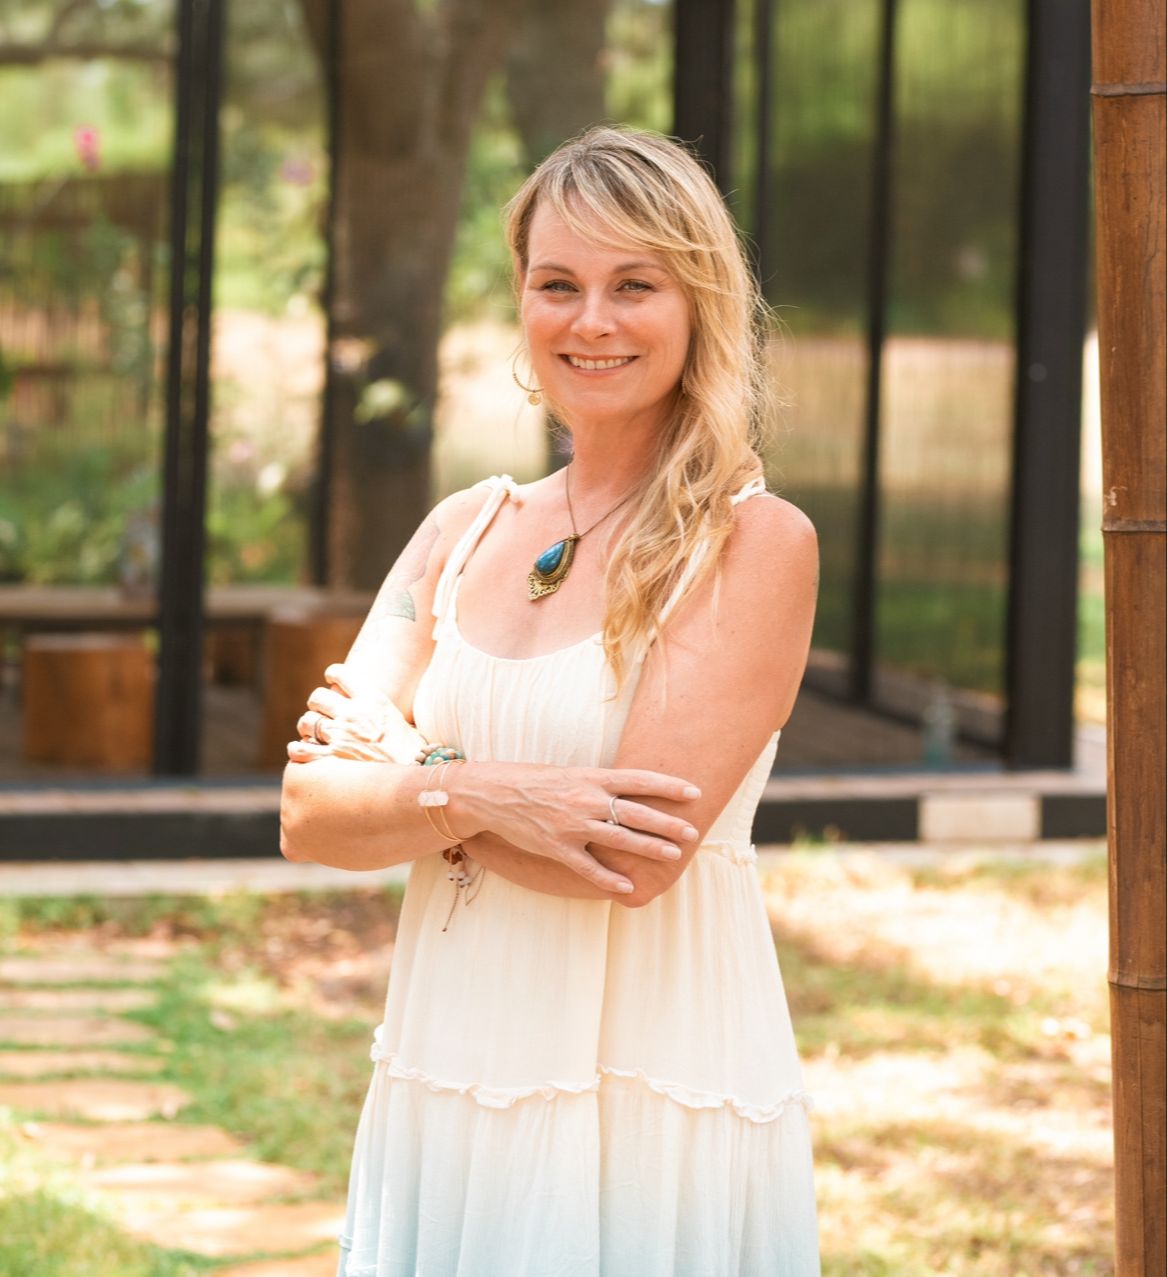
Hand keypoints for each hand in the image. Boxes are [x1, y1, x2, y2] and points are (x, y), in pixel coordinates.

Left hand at [287, 663, 424, 764]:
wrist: (416, 775)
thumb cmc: (413, 751)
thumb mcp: (401, 720)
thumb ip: (381, 710)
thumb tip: (375, 709)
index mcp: (372, 700)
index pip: (341, 674)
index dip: (332, 673)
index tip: (331, 678)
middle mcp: (352, 715)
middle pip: (317, 697)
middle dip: (317, 703)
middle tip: (321, 711)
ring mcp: (339, 737)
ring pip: (307, 721)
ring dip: (308, 727)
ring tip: (313, 733)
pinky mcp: (330, 760)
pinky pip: (300, 750)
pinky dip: (297, 750)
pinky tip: (300, 750)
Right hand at [456, 761, 700, 893]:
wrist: (493, 793)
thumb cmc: (535, 780)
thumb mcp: (571, 774)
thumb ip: (600, 784)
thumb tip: (632, 791)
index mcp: (592, 777)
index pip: (639, 780)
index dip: (669, 786)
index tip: (694, 792)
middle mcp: (586, 800)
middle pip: (637, 813)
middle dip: (668, 823)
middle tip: (692, 832)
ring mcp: (572, 826)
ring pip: (620, 839)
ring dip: (649, 848)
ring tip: (673, 855)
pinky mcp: (557, 848)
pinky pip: (588, 867)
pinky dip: (609, 878)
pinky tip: (629, 886)